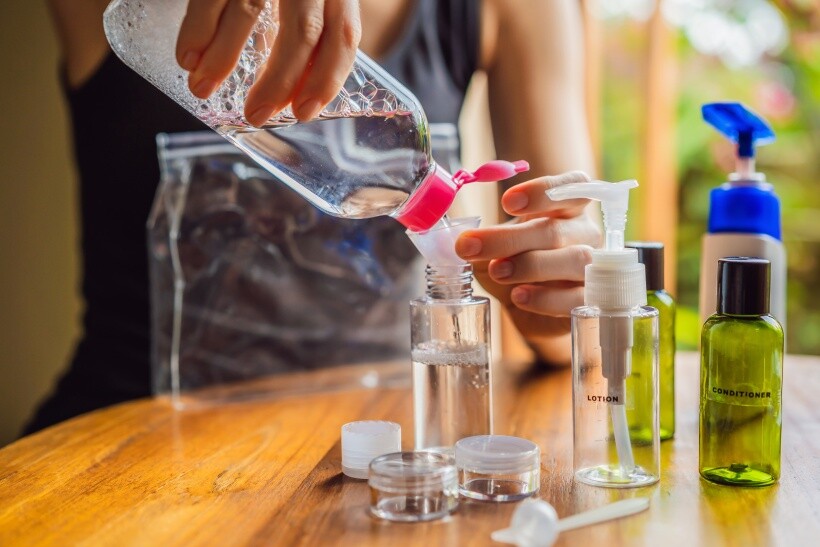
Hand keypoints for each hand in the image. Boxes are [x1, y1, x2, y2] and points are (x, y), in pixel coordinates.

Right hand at [176, 0, 361, 124]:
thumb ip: (312, 28)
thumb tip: (296, 89)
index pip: (343, 35)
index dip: (327, 78)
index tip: (304, 111)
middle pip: (302, 31)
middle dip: (278, 81)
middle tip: (256, 114)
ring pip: (251, 10)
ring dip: (223, 57)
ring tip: (203, 89)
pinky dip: (196, 29)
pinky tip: (188, 58)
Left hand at [455, 171, 601, 362]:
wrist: (530, 309)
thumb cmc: (514, 266)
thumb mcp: (495, 246)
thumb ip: (479, 238)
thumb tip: (455, 239)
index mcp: (567, 208)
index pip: (572, 187)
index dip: (543, 191)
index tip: (506, 202)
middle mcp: (587, 233)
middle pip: (556, 229)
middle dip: (509, 238)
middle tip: (470, 246)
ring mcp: (595, 267)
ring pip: (574, 260)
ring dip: (530, 265)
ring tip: (496, 271)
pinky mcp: (592, 301)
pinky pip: (578, 297)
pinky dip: (546, 297)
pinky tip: (520, 296)